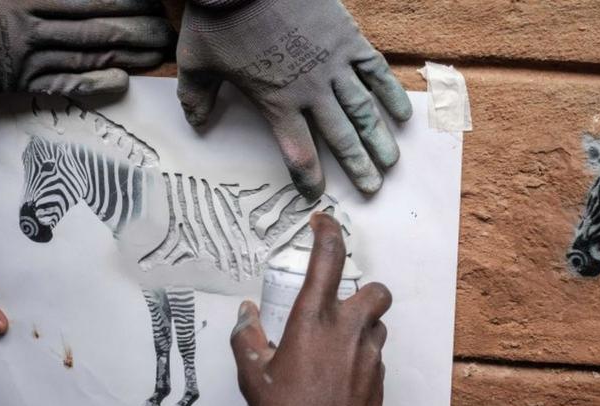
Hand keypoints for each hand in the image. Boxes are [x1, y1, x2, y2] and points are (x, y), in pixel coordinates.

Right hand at [0, 0, 172, 94]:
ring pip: (90, 56)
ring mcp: (28, 57)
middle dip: (140, 30)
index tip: (151, 3)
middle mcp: (29, 27)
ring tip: (159, 53)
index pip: (90, 0)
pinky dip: (97, 83)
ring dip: (130, 56)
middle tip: (167, 31)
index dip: (126, 3)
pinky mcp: (24, 82)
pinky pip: (67, 84)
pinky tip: (124, 80)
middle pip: (98, 29)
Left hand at [177, 0, 412, 197]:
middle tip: (373, 188)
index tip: (315, 194)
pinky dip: (390, 93)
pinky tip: (402, 114)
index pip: (298, 153)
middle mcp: (311, 91)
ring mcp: (333, 65)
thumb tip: (197, 124)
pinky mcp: (347, 39)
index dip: (309, 178)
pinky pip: (375, 71)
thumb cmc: (219, 18)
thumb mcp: (196, 61)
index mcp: (276, 102)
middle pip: (342, 139)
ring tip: (391, 162)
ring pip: (364, 110)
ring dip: (379, 139)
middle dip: (359, 167)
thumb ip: (197, 97)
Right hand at [231, 213, 390, 405]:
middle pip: (376, 291)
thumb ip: (247, 340)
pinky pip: (376, 356)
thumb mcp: (254, 378)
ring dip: (363, 328)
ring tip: (336, 349)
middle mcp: (348, 329)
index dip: (328, 232)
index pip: (328, 259)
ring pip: (378, 325)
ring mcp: (370, 354)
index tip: (322, 222)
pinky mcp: (381, 378)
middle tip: (342, 307)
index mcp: (313, 320)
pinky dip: (362, 359)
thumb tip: (244, 314)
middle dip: (366, 292)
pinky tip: (341, 381)